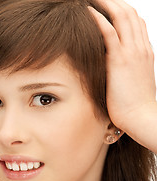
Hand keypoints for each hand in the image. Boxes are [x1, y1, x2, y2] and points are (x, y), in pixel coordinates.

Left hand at [88, 0, 155, 132]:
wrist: (141, 117)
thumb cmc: (134, 105)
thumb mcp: (131, 81)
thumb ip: (124, 69)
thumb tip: (110, 67)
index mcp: (143, 52)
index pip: (136, 23)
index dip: (122, 10)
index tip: (108, 5)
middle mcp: (140, 47)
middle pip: (130, 14)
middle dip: (114, 2)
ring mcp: (132, 52)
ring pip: (122, 17)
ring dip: (107, 4)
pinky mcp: (120, 60)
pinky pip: (110, 32)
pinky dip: (99, 19)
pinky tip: (88, 12)